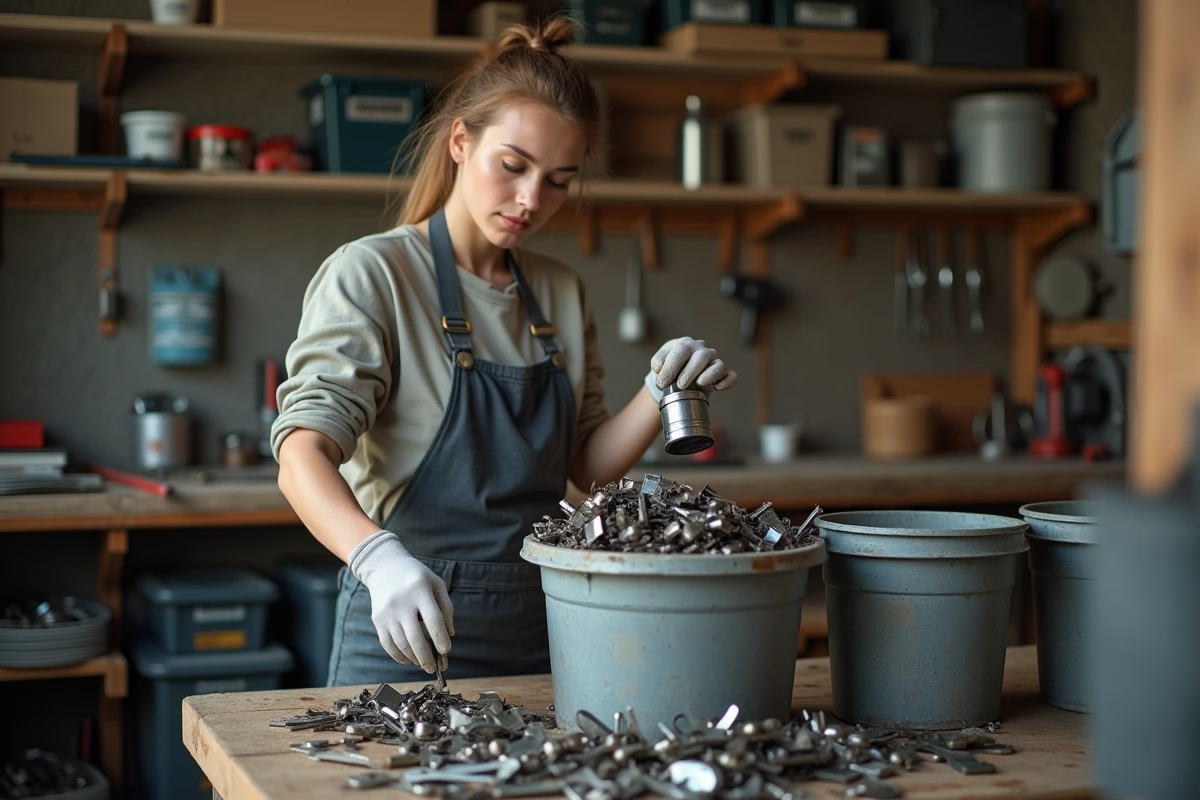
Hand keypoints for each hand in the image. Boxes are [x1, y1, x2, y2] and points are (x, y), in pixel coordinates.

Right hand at [348, 530, 454, 672]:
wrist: (385, 567)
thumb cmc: (417, 576)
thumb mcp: (436, 584)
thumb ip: (446, 608)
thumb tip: (449, 635)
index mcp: (419, 590)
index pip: (433, 620)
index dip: (441, 638)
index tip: (446, 651)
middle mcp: (401, 602)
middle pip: (415, 637)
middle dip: (426, 657)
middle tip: (433, 668)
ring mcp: (387, 612)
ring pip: (401, 644)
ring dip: (414, 658)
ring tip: (423, 664)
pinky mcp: (377, 619)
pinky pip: (387, 643)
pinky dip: (398, 656)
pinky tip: (408, 659)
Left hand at [645, 337, 737, 402]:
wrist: (676, 378)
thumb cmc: (668, 368)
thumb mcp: (659, 363)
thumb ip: (657, 362)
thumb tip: (658, 367)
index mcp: (686, 344)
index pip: (681, 350)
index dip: (671, 367)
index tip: (662, 383)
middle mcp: (702, 350)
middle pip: (702, 356)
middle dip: (690, 372)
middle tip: (679, 386)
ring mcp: (714, 362)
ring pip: (718, 365)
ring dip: (709, 375)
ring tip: (699, 384)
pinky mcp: (722, 375)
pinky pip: (731, 376)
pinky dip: (726, 382)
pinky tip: (717, 388)